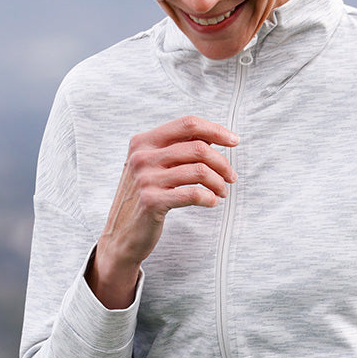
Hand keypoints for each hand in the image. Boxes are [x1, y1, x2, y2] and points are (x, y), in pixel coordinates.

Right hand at [88, 116, 237, 308]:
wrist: (121, 233)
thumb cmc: (145, 196)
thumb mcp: (154, 165)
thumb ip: (178, 148)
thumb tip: (214, 135)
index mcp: (143, 141)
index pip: (187, 124)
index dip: (215, 130)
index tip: (234, 140)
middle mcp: (142, 156)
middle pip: (199, 148)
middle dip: (222, 162)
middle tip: (231, 177)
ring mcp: (145, 179)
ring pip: (200, 171)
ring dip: (219, 182)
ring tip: (222, 192)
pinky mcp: (151, 201)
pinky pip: (193, 194)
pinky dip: (209, 198)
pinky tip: (212, 202)